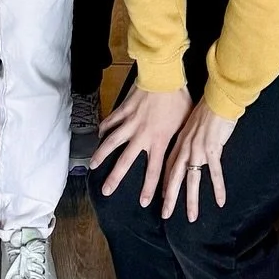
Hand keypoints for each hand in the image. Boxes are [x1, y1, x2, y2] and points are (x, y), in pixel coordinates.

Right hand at [91, 83, 192, 204]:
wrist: (164, 76)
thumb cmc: (179, 98)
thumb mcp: (185, 122)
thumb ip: (181, 138)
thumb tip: (185, 148)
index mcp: (159, 140)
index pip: (154, 170)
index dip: (148, 188)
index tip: (143, 202)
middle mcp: (141, 135)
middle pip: (125, 161)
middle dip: (115, 178)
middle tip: (106, 191)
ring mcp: (130, 122)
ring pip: (111, 142)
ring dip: (101, 155)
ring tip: (92, 166)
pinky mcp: (123, 109)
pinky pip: (111, 121)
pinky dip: (104, 129)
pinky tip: (99, 135)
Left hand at [161, 99, 236, 220]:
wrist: (218, 98)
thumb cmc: (207, 109)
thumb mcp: (192, 124)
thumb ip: (189, 138)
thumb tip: (189, 148)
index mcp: (180, 141)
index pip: (169, 166)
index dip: (165, 182)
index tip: (162, 197)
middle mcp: (185, 147)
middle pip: (175, 177)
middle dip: (170, 197)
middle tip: (165, 215)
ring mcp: (198, 149)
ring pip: (192, 179)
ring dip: (192, 200)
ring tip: (191, 217)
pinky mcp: (212, 149)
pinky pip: (215, 172)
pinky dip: (218, 187)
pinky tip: (220, 201)